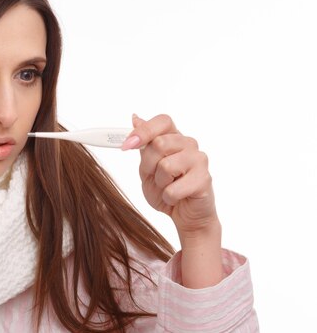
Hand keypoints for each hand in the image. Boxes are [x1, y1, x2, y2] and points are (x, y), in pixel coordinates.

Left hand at [122, 114, 218, 237]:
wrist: (183, 214)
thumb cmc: (165, 189)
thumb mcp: (146, 167)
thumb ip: (142, 146)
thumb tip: (135, 118)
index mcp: (174, 137)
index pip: (163, 121)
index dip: (144, 131)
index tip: (127, 145)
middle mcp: (189, 144)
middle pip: (160, 143)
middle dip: (149, 165)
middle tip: (156, 177)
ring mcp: (199, 160)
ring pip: (166, 166)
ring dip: (160, 183)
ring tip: (168, 187)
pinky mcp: (205, 179)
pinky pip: (173, 189)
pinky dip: (168, 198)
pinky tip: (177, 197)